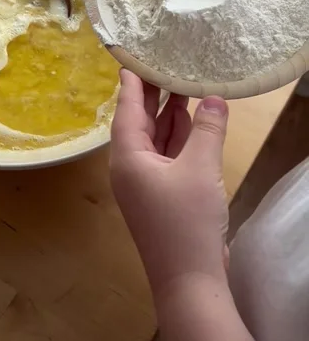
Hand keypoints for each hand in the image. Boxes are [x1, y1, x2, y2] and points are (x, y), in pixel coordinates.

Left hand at [111, 70, 228, 299]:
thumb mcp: (200, 168)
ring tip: (182, 84)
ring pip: (156, 140)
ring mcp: (147, 184)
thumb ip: (206, 130)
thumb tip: (213, 99)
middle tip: (163, 64)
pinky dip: (180, 138)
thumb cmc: (186, 220)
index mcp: (127, 158)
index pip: (127, 111)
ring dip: (170, 116)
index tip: (131, 60)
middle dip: (153, 96)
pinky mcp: (163, 197)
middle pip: (140, 123)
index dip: (132, 85)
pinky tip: (195, 121)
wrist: (189, 280)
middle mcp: (131, 168)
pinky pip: (168, 157)